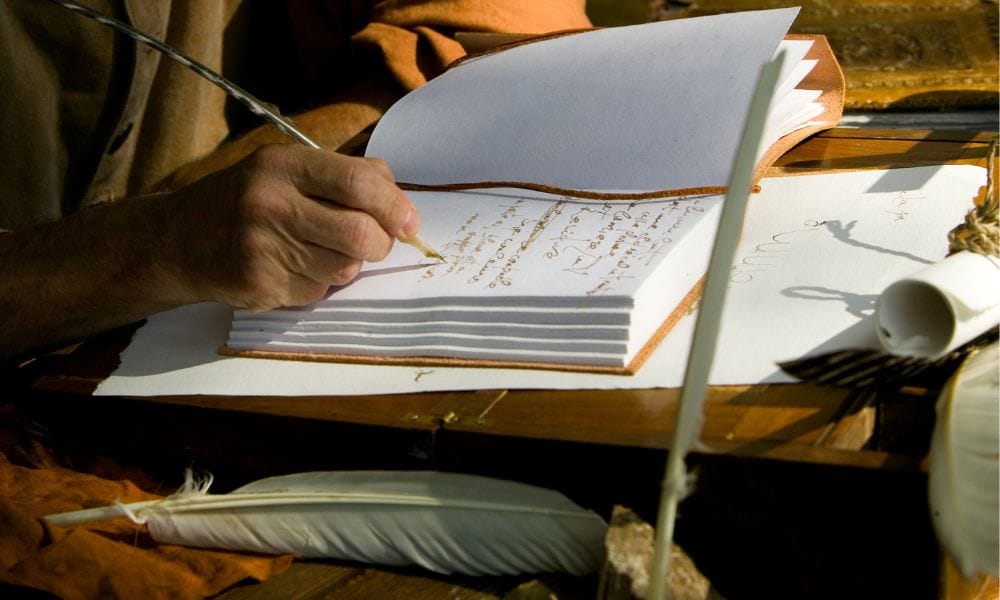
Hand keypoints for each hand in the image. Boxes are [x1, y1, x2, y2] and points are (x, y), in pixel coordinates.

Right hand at [158, 144, 419, 310]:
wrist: (176, 240)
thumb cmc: (245, 201)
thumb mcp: (285, 168)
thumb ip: (343, 176)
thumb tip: (402, 203)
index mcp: (283, 165)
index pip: (359, 183)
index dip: (395, 205)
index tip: (408, 221)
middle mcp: (272, 203)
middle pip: (360, 234)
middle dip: (381, 243)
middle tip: (374, 242)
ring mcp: (264, 248)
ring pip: (345, 268)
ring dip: (347, 264)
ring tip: (319, 250)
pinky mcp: (260, 285)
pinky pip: (318, 290)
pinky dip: (317, 282)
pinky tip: (290, 267)